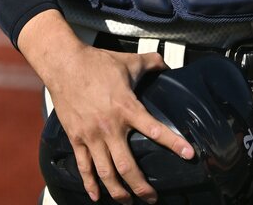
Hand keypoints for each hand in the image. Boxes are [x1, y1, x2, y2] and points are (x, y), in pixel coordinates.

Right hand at [18, 12, 194, 203]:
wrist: (63, 64)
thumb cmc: (96, 63)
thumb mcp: (127, 61)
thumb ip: (150, 63)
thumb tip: (166, 63)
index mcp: (126, 108)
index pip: (154, 129)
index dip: (173, 143)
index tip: (189, 155)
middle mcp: (109, 127)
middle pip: (126, 166)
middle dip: (141, 187)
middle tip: (152, 198)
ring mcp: (91, 135)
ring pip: (105, 172)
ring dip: (118, 191)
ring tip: (128, 201)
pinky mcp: (76, 137)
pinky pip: (83, 166)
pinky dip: (90, 184)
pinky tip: (96, 196)